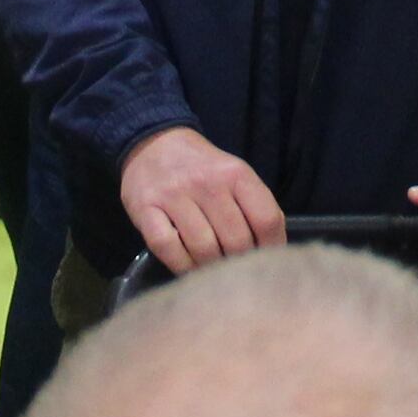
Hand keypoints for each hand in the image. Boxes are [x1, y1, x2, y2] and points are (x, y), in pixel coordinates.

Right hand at [120, 127, 285, 274]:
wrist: (154, 145)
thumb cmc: (203, 169)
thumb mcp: (235, 175)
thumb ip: (255, 206)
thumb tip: (272, 252)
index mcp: (236, 173)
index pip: (266, 220)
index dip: (272, 248)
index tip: (265, 261)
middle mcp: (206, 182)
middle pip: (236, 240)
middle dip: (238, 263)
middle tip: (235, 270)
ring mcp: (174, 195)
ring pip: (204, 249)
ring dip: (211, 269)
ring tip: (212, 271)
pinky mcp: (145, 209)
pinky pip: (169, 248)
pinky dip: (181, 265)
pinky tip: (187, 266)